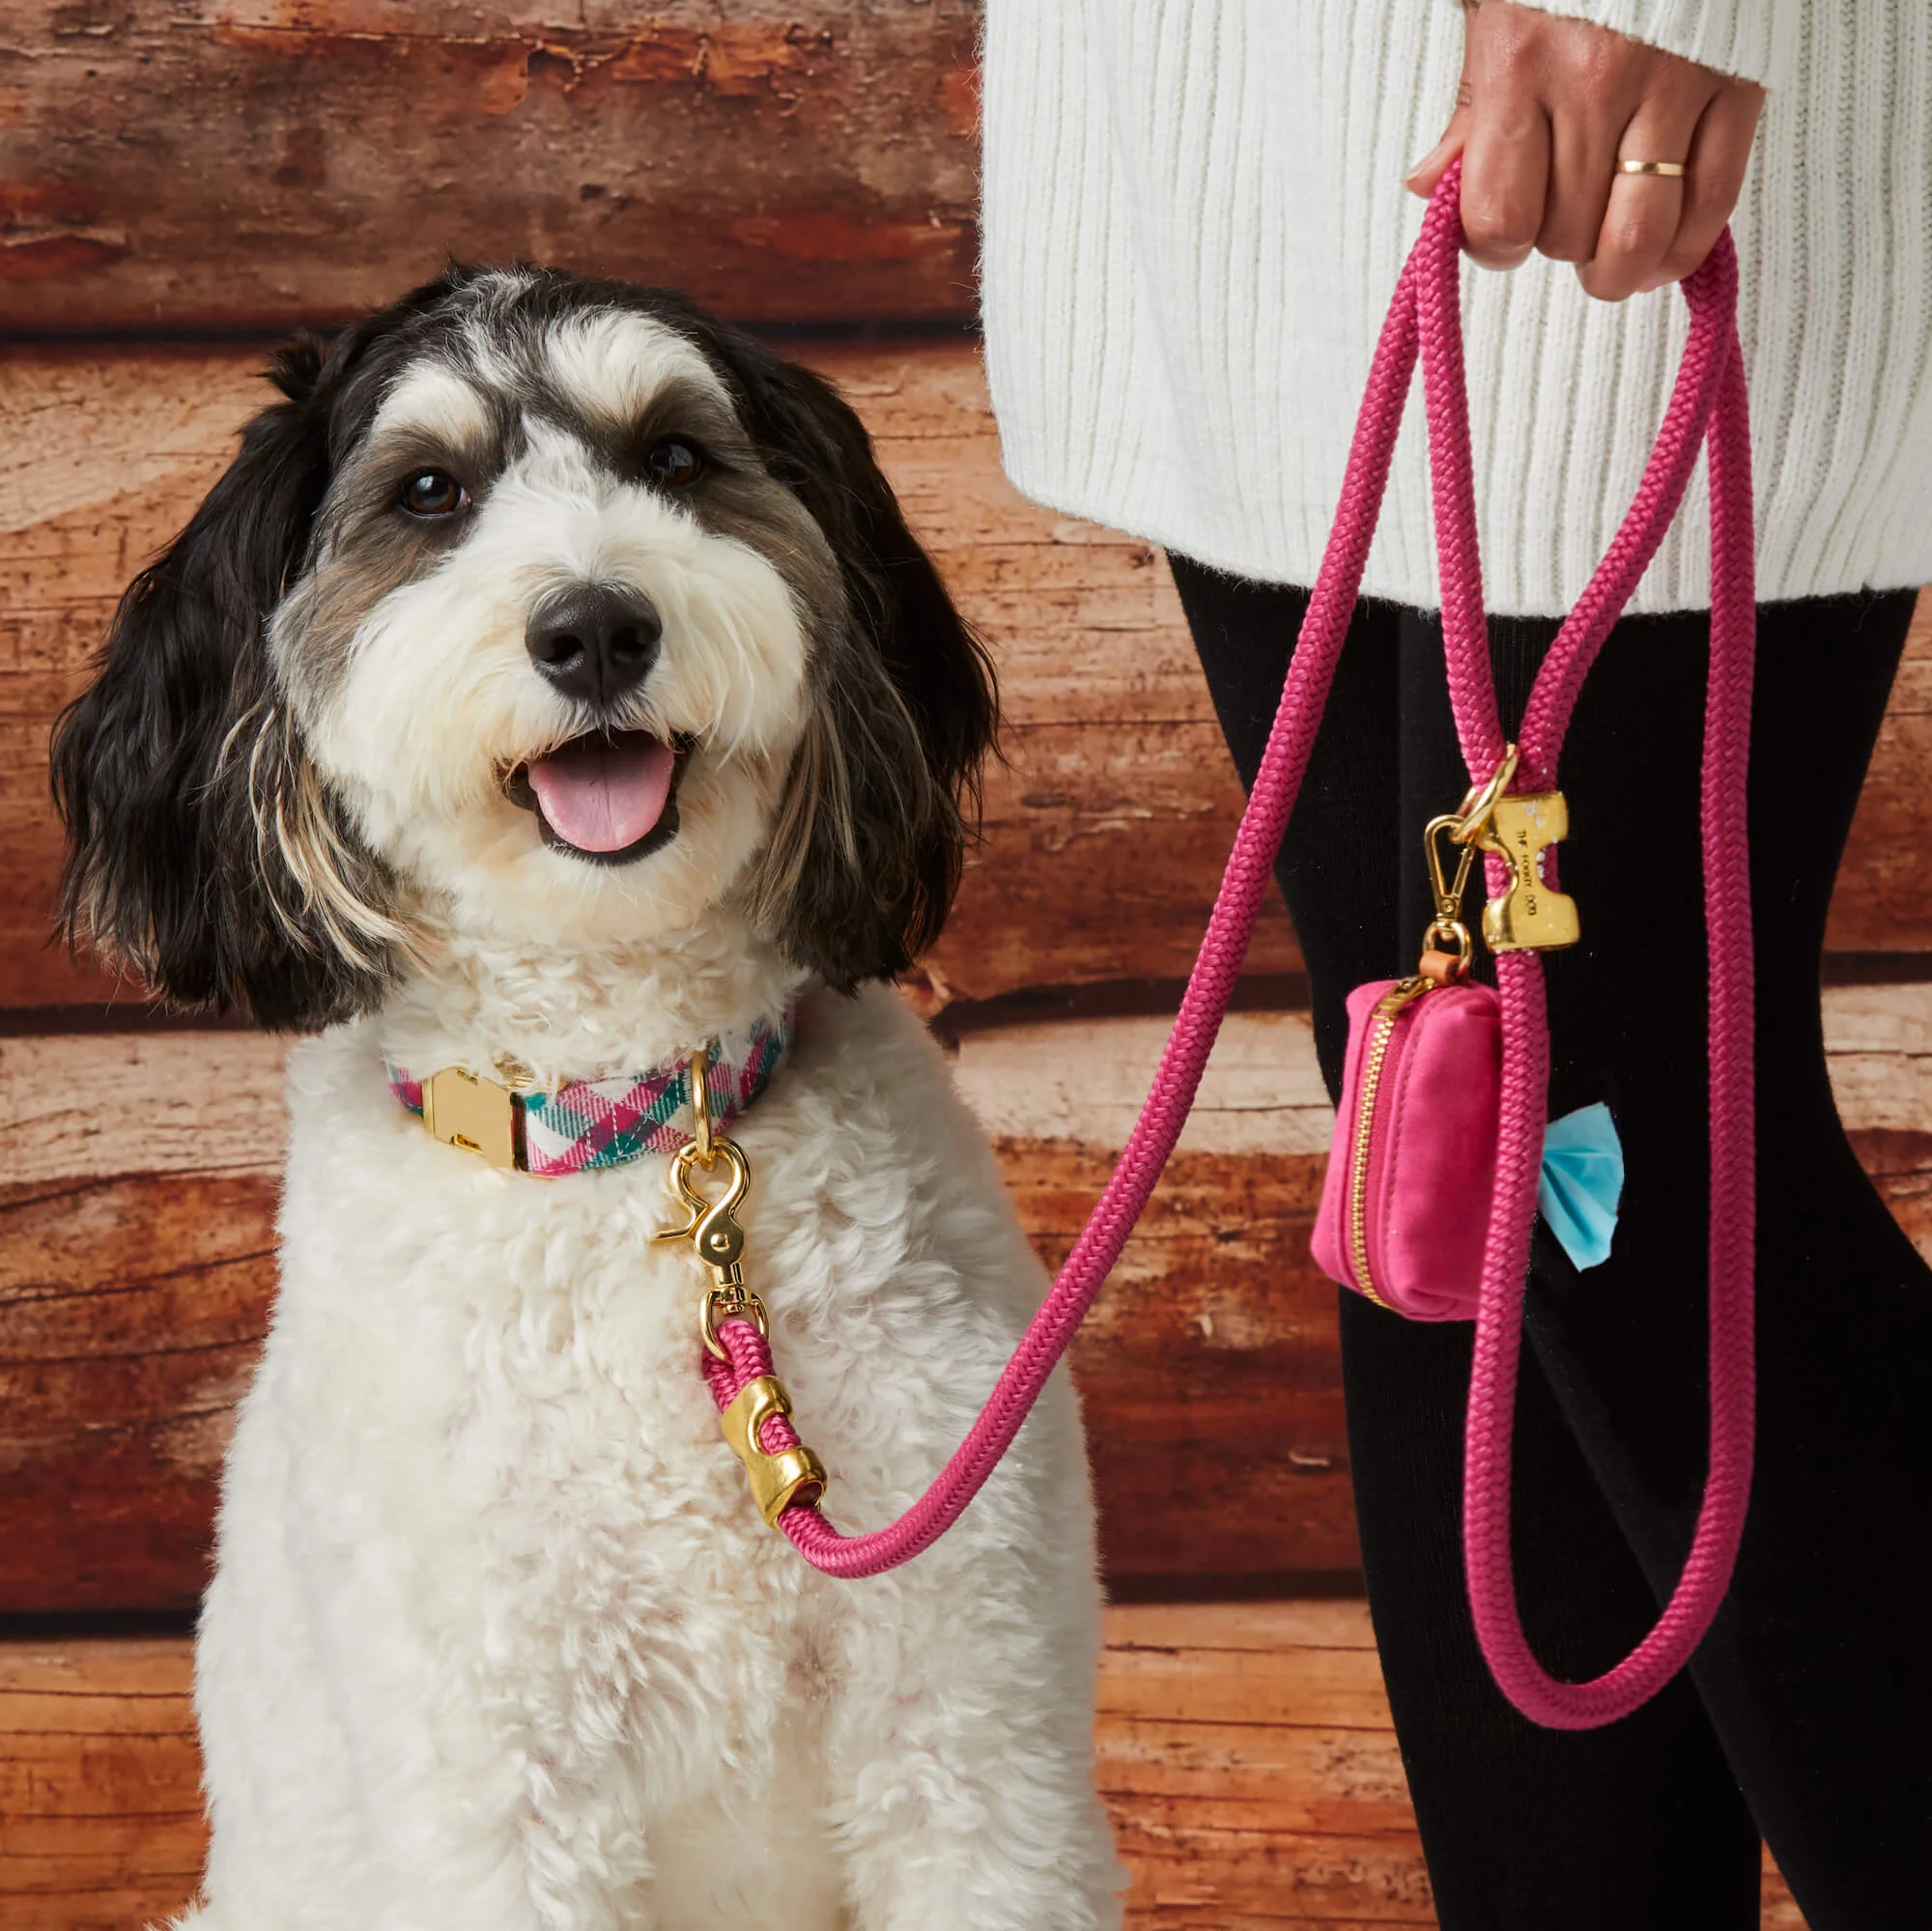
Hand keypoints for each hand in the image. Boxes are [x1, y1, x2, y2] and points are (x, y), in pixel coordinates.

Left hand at [1406, 1, 1763, 299]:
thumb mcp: (1495, 15)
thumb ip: (1470, 108)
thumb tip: (1430, 188)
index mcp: (1522, 63)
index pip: (1501, 217)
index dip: (1496, 247)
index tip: (1504, 233)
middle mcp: (1598, 77)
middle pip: (1569, 233)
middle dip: (1559, 245)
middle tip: (1563, 221)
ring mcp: (1675, 82)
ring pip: (1639, 235)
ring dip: (1619, 267)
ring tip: (1612, 261)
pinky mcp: (1739, 83)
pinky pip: (1713, 202)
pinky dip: (1685, 247)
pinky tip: (1665, 249)